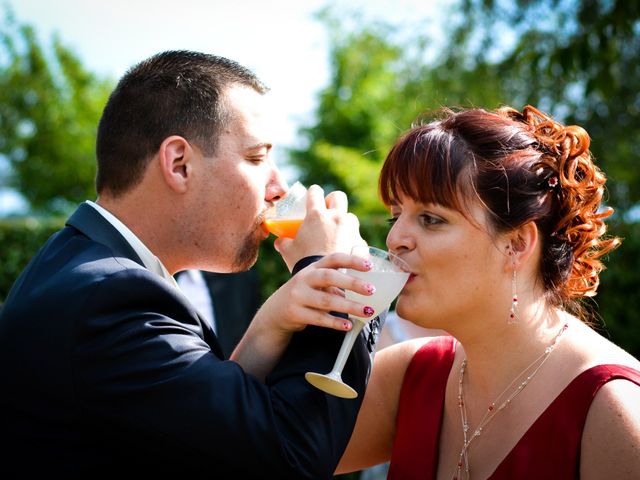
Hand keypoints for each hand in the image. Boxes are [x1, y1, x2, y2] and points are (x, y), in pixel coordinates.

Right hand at [231, 253, 374, 379]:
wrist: (276, 312)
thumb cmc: (305, 295)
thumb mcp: (316, 283)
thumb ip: (337, 282)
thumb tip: (367, 288)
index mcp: (313, 268)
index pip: (334, 259)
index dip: (351, 260)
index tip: (370, 266)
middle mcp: (304, 278)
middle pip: (329, 277)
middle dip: (352, 282)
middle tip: (371, 290)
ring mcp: (298, 295)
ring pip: (326, 301)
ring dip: (348, 307)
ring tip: (366, 311)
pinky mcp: (295, 313)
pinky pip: (318, 318)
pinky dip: (335, 323)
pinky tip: (348, 325)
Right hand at [274, 185, 366, 270]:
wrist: (323, 282)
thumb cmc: (303, 263)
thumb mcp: (288, 251)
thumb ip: (284, 243)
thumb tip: (279, 241)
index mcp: (316, 215)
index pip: (315, 192)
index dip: (313, 193)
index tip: (312, 197)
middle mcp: (336, 217)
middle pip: (338, 197)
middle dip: (333, 201)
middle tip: (327, 212)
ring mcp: (350, 229)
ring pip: (350, 217)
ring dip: (344, 222)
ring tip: (337, 236)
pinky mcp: (360, 243)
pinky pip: (357, 238)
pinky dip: (352, 242)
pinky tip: (345, 252)